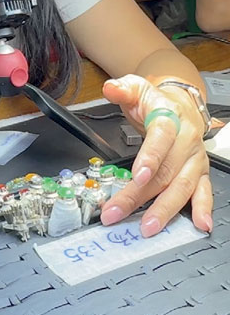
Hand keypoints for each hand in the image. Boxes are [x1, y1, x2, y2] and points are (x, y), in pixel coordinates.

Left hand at [101, 74, 210, 236]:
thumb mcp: (136, 88)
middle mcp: (186, 140)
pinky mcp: (200, 172)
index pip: (161, 137)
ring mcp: (194, 158)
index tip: (138, 175)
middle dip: (140, 194)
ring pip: (181, 186)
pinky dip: (202, 208)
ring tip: (149, 226)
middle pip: (165, 170)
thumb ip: (122, 89)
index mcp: (170, 118)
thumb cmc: (155, 102)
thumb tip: (111, 88)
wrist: (180, 105)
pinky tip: (199, 224)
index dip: (150, 157)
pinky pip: (203, 191)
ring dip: (165, 209)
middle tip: (119, 211)